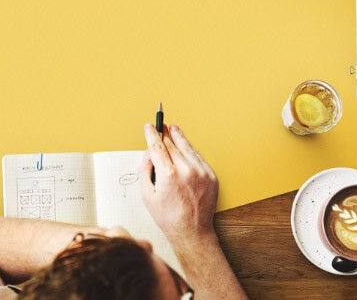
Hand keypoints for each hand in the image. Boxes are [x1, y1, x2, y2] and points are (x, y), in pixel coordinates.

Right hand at [138, 124, 217, 244]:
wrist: (192, 231)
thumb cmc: (168, 217)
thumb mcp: (147, 196)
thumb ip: (144, 172)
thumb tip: (147, 156)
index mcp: (168, 175)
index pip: (157, 147)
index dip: (152, 135)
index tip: (149, 127)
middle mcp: (186, 170)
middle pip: (172, 145)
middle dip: (164, 135)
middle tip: (160, 126)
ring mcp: (201, 172)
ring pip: (187, 148)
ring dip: (179, 137)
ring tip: (173, 128)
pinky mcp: (211, 176)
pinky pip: (198, 158)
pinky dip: (191, 151)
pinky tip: (186, 146)